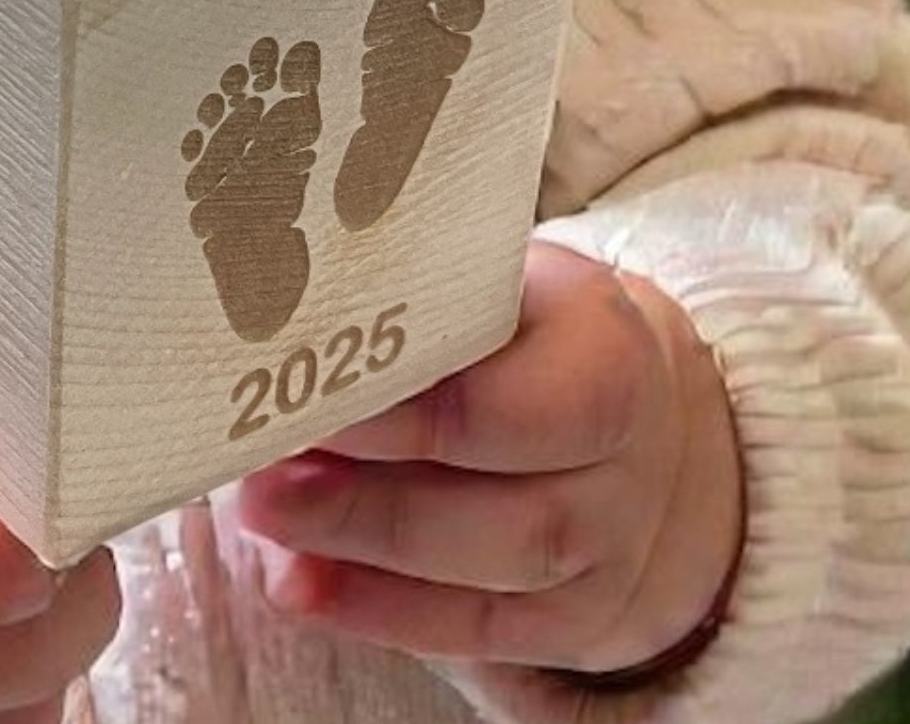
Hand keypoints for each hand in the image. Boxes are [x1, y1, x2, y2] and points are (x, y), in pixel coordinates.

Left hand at [237, 242, 742, 694]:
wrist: (649, 409)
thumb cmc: (539, 326)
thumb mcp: (502, 278)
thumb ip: (423, 297)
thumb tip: (296, 311)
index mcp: (613, 352)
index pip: (513, 404)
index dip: (402, 414)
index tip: (305, 397)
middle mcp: (633, 462)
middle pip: (509, 508)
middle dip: (368, 500)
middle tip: (260, 473)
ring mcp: (615, 551)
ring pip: (494, 576)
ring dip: (363, 554)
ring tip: (264, 517)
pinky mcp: (580, 617)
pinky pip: (480, 632)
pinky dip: (379, 612)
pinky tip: (297, 584)